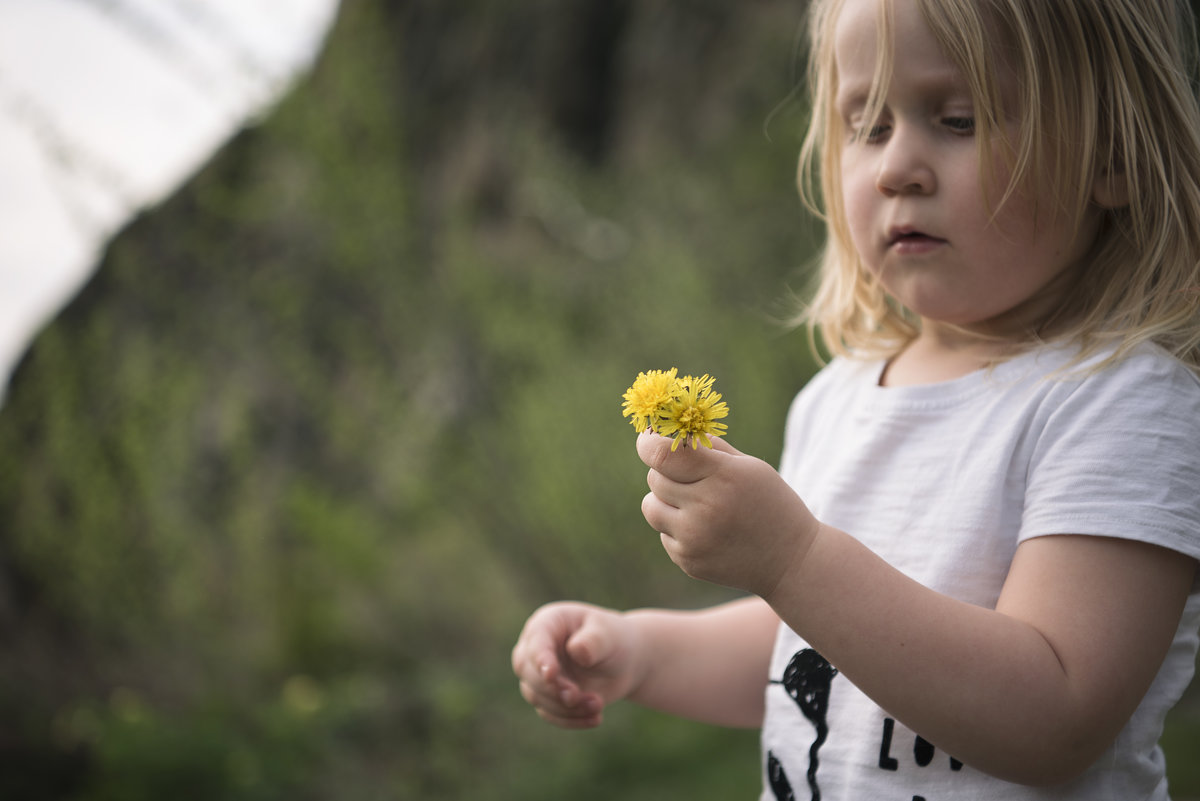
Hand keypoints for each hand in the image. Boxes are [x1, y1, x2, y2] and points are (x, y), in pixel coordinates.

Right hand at [511, 601, 641, 727]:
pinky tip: (595, 718)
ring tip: (598, 705)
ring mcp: (537, 673)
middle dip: (553, 689)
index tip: (551, 675)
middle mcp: (535, 647)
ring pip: (537, 696)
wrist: (623, 662)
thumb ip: (593, 641)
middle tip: (578, 696)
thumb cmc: (614, 640)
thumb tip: (576, 651)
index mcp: (548, 623)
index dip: (540, 659)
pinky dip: (570, 719)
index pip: (536, 642)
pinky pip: (549, 713)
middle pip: (528, 672)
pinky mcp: (546, 696)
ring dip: (566, 707)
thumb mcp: (609, 635)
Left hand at [637, 431, 818, 598]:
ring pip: (650, 506)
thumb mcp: (749, 466)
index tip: (647, 440)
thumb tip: (665, 432)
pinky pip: (663, 534)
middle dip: (666, 473)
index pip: (664, 455)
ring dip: (664, 501)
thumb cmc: (769, 502)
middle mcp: (705, 509)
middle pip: (655, 478)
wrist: (791, 560)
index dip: (647, 444)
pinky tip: (708, 531)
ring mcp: (695, 539)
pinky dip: (678, 529)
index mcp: (723, 477)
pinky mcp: (688, 561)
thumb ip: (708, 447)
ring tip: (696, 504)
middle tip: (693, 478)